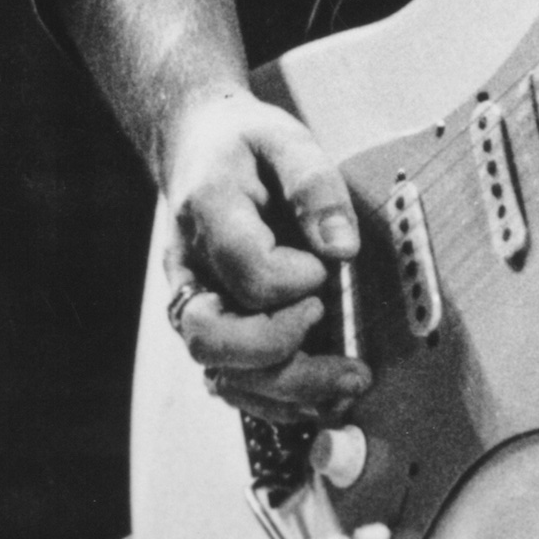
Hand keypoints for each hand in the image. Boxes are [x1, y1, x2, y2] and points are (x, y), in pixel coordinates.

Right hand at [160, 87, 369, 426]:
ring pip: (219, 371)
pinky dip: (271, 399)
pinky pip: (228, 379)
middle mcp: (190, 269)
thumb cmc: (245, 144)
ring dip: (284, 389)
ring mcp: (194, 304)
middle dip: (282, 352)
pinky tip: (318, 399)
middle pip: (213, 339)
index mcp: (207, 213)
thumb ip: (315, 186)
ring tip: (348, 384)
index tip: (327, 267)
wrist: (199, 147)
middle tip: (341, 341)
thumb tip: (342, 249)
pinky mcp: (209, 325)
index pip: (245, 269)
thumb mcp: (286, 140)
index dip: (293, 279)